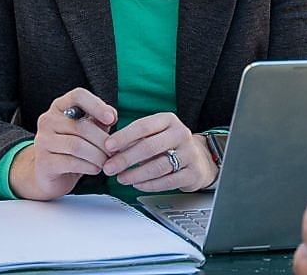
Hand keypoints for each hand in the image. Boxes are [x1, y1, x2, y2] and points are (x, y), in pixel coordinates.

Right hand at [10, 88, 117, 199]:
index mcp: (59, 107)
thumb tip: (112, 115)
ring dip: (97, 155)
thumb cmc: (74, 150)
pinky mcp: (44, 162)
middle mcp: (48, 121)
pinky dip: (89, 167)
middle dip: (102, 140)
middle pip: (81, 125)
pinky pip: (71, 163)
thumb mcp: (89, 131)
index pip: (78, 96)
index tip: (111, 119)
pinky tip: (96, 169)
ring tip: (106, 162)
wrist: (52, 176)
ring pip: (76, 145)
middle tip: (114, 151)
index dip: (97, 105)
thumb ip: (100, 120)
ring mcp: (43, 141)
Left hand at [102, 112, 216, 192]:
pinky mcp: (192, 173)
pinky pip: (167, 181)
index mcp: (169, 120)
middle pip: (149, 147)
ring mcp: (189, 153)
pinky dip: (149, 185)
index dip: (123, 137)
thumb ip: (135, 139)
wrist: (199, 158)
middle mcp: (180, 134)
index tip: (108, 146)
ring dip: (135, 174)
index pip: (143, 126)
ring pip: (158, 166)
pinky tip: (138, 185)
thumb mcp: (155, 134)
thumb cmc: (170, 145)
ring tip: (121, 178)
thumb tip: (111, 149)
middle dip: (125, 159)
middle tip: (109, 167)